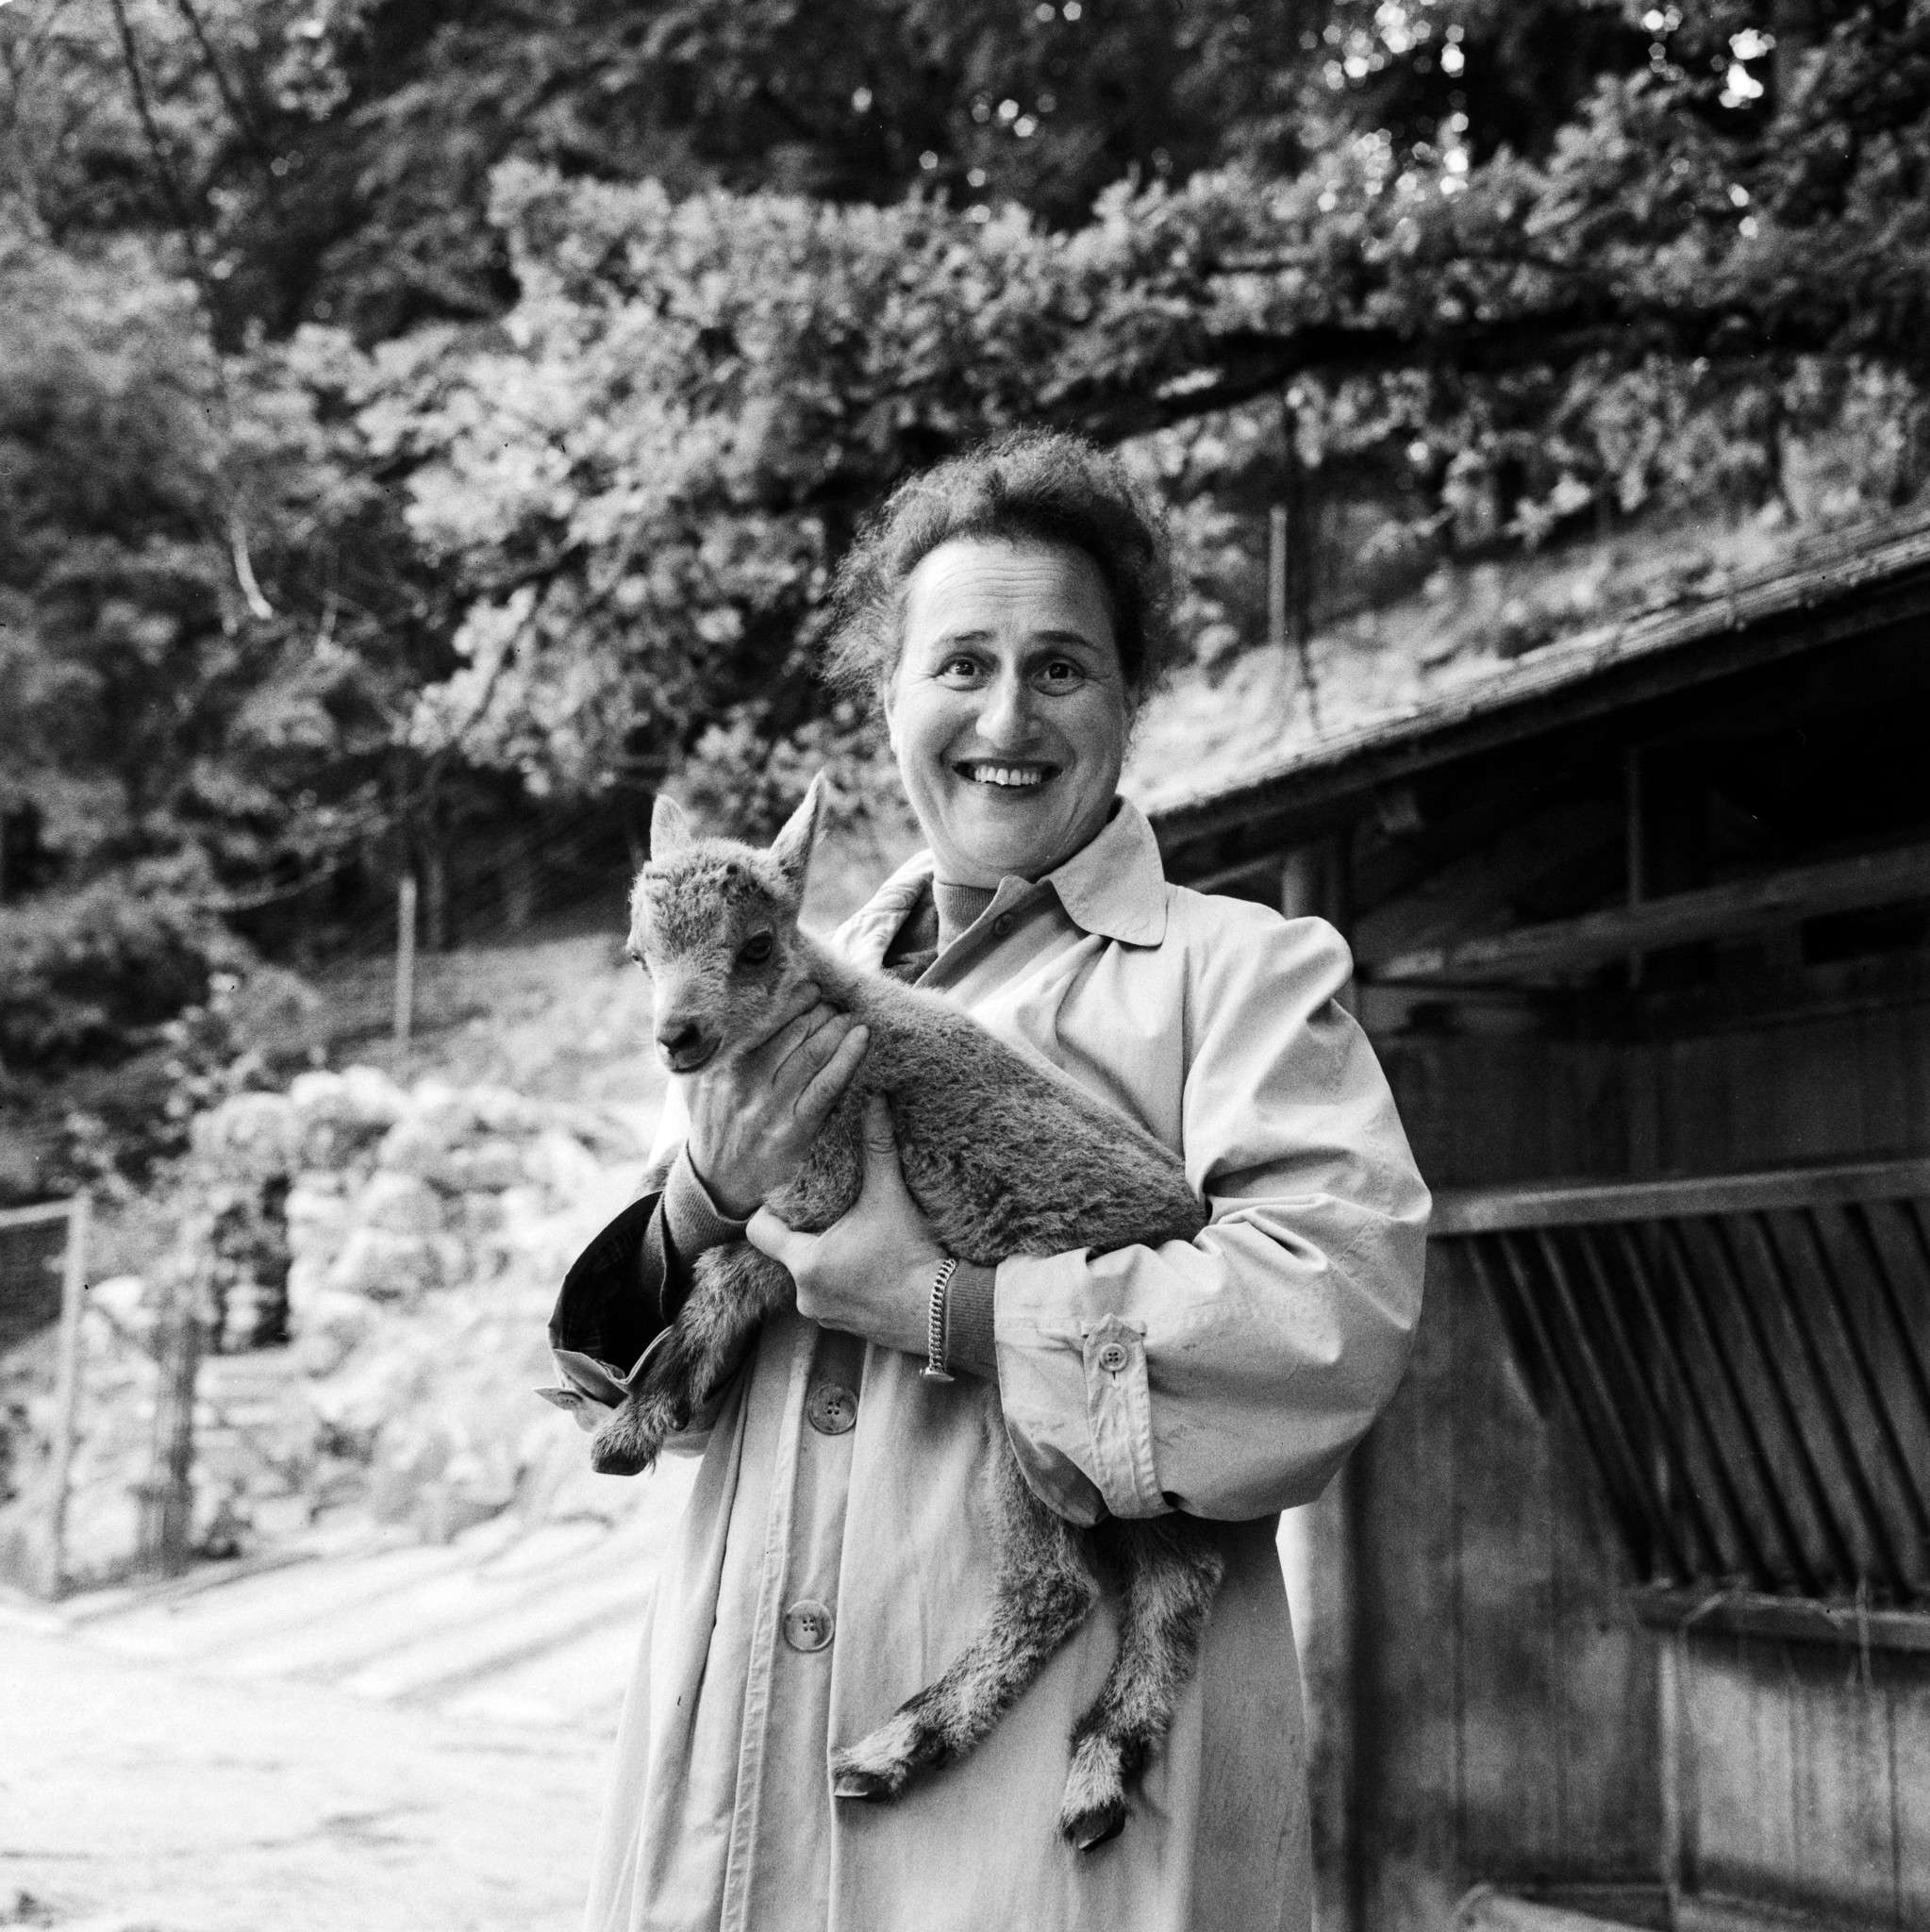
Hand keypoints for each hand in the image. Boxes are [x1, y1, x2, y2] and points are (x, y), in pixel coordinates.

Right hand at [683, 982, 869, 1218]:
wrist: (715, 1183)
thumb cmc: (711, 1128)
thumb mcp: (694, 1087)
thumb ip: (705, 1054)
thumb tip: (710, 1017)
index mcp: (724, 1068)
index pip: (764, 1022)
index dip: (792, 1001)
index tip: (810, 989)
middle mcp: (746, 1083)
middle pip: (793, 1033)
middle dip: (820, 1011)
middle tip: (837, 1002)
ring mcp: (772, 1107)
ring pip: (812, 1054)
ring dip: (837, 1028)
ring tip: (851, 1016)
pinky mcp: (795, 1129)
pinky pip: (827, 1086)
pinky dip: (847, 1058)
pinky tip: (862, 1039)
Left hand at [748, 1094, 946, 1357]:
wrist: (946, 1312)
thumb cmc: (913, 1255)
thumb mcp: (890, 1196)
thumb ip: (877, 1148)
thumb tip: (874, 1098)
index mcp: (805, 1262)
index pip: (760, 1231)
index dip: (774, 1210)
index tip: (799, 1198)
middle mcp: (805, 1294)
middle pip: (789, 1252)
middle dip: (810, 1233)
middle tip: (837, 1213)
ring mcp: (825, 1316)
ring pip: (812, 1276)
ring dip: (829, 1259)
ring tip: (859, 1240)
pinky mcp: (847, 1329)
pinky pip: (832, 1298)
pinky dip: (845, 1282)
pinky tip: (873, 1266)